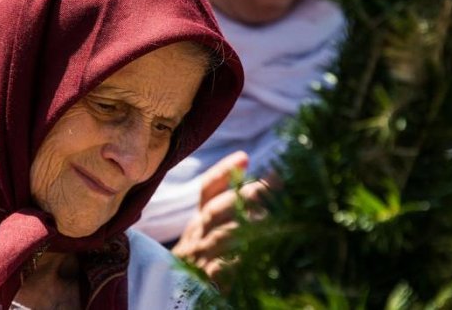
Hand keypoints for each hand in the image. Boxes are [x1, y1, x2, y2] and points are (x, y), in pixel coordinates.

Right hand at [171, 151, 269, 284]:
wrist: (178, 295)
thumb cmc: (207, 258)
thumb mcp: (213, 230)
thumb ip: (232, 206)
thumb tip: (259, 170)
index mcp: (200, 220)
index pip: (207, 190)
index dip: (223, 171)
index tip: (244, 157)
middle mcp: (197, 234)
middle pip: (217, 209)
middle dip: (245, 195)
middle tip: (270, 187)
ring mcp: (200, 256)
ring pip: (222, 235)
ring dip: (248, 224)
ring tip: (272, 217)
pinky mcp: (206, 280)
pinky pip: (223, 266)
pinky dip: (240, 257)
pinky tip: (259, 251)